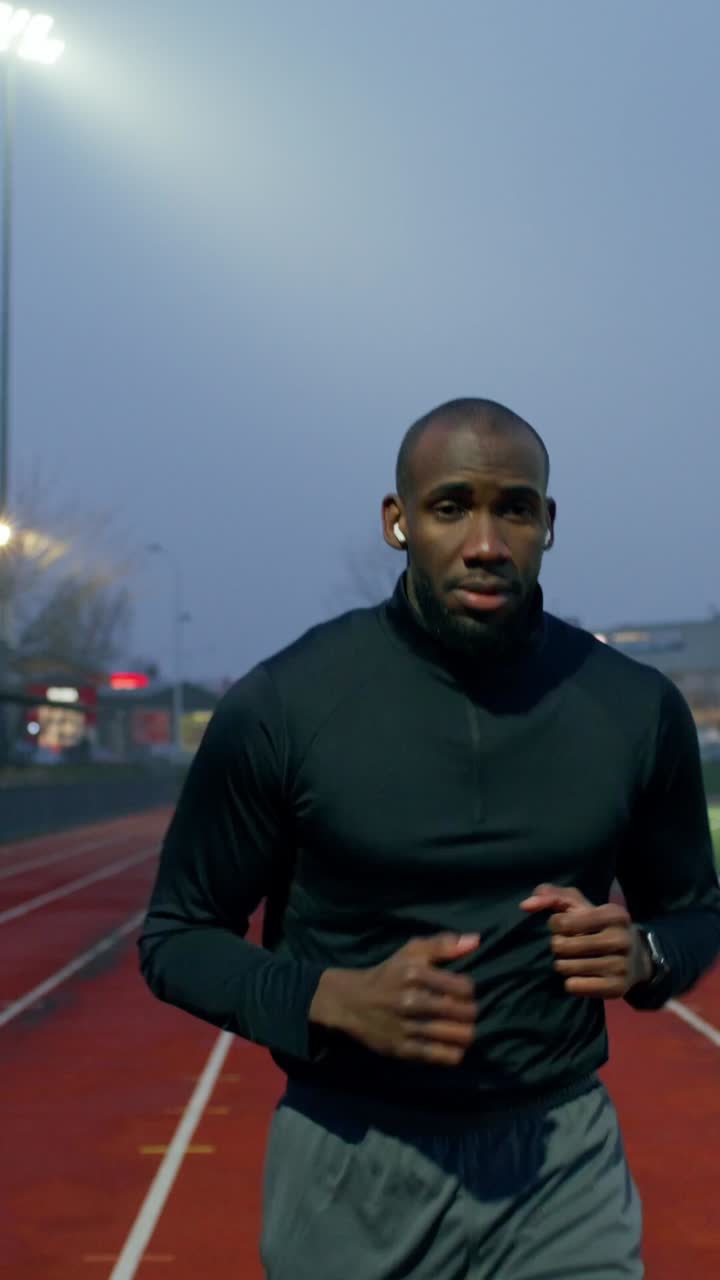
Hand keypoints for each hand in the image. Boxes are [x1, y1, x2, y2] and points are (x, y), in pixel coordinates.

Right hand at [309, 933, 480, 1065]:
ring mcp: (406, 1026)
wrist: (350, 1001)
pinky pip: (440, 1055)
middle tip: (465, 1013)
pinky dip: (453, 1053)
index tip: (463, 993)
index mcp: (415, 973)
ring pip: (455, 1036)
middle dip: (470, 1013)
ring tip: (463, 1030)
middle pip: (463, 1012)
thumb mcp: (411, 952)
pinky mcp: (401, 1048)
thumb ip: (443, 945)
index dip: (469, 991)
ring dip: (466, 1034)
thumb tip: (476, 940)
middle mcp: (411, 1000)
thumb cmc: (388, 974)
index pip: (464, 987)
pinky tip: (453, 1047)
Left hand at [520, 884, 652, 997]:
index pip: (563, 922)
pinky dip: (570, 983)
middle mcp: (621, 939)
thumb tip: (525, 905)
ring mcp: (621, 965)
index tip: (563, 927)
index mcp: (613, 914)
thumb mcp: (580, 905)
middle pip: (562, 946)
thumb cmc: (598, 926)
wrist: (636, 960)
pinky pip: (574, 987)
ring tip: (572, 960)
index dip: (555, 925)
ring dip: (561, 964)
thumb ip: (551, 896)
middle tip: (567, 946)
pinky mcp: (617, 989)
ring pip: (566, 968)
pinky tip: (580, 976)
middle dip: (557, 946)